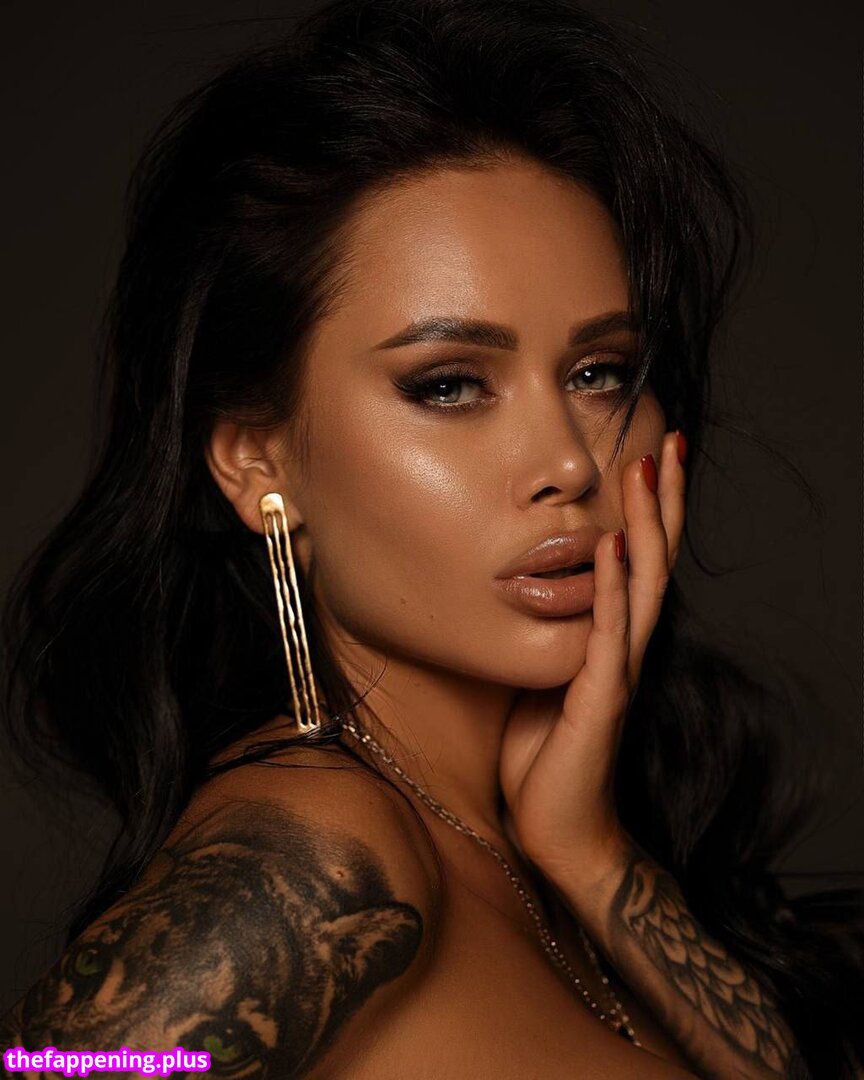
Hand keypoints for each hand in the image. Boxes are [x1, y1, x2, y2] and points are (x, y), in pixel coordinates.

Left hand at [499, 429, 686, 887]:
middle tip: (671, 445)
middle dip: (663, 503)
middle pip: (656, 561)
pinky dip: (614, 585)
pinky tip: (613, 544)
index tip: (650, 459)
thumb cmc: (546, 756)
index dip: (650, 515)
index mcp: (613, 641)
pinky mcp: (601, 696)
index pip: (641, 565)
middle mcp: (627, 648)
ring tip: (646, 471)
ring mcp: (619, 670)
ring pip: (645, 583)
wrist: (559, 829)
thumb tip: (523, 590)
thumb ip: (548, 635)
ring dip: (646, 525)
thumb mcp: (541, 678)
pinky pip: (610, 631)